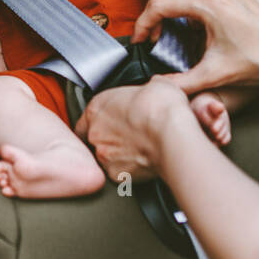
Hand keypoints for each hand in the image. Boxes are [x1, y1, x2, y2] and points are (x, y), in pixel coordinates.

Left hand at [74, 76, 195, 182]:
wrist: (171, 133)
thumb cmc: (161, 108)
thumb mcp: (155, 84)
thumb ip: (145, 88)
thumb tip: (154, 88)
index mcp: (97, 107)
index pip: (86, 118)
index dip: (101, 121)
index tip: (113, 122)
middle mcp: (95, 132)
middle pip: (94, 139)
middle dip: (111, 139)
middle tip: (131, 135)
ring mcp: (104, 154)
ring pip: (106, 158)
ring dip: (120, 155)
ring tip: (140, 149)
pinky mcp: (116, 174)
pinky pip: (120, 173)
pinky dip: (130, 169)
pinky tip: (145, 161)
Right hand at [132, 0, 258, 92]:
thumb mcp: (216, 75)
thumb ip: (182, 82)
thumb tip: (158, 86)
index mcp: (208, 3)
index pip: (160, 4)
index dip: (143, 24)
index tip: (141, 42)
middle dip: (152, 10)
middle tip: (151, 35)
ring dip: (169, 3)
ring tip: (168, 30)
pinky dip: (187, 1)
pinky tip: (193, 25)